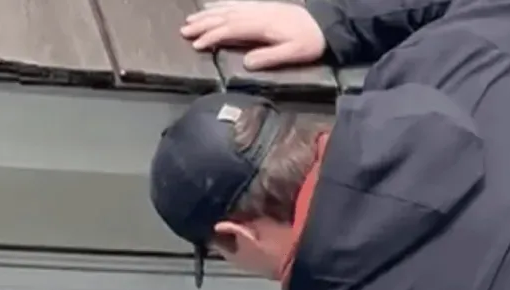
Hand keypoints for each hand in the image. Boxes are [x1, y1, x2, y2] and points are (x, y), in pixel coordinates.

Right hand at [181, 1, 326, 71]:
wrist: (326, 23)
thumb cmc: (309, 42)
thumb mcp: (292, 54)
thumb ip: (269, 58)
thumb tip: (246, 63)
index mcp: (262, 25)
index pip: (231, 29)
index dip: (212, 36)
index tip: (196, 44)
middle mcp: (257, 13)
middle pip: (225, 16)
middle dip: (203, 23)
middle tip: (184, 30)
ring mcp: (259, 8)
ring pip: (228, 9)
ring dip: (208, 14)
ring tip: (191, 20)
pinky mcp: (263, 7)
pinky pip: (238, 3)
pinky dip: (223, 5)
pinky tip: (214, 7)